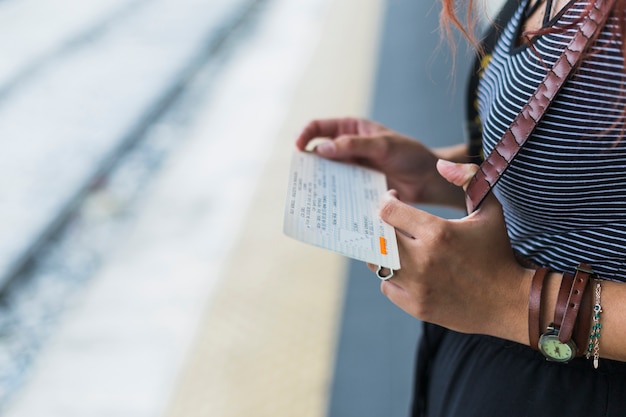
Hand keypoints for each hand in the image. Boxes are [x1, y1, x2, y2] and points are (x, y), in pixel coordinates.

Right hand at [296, 117, 462, 205]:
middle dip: (309, 163)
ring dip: (320, 182)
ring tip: (312, 193)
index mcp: (351, 129)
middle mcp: (348, 148)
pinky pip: (340, 190)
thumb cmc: (410, 155)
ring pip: (328, 174)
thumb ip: (353, 145)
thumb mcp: (383, 145)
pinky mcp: (358, 187)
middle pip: (319, 152)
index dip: (305, 135)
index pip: (319, 127)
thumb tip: (321, 149)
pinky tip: (329, 205)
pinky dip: (333, 196)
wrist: (429, 180)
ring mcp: (352, 168)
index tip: (299, 149)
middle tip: (302, 177)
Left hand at [371, 160, 532, 343]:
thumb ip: (468, 178)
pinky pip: (387, 287)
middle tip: (390, 224)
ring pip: (377, 264)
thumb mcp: (489, 209)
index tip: (393, 199)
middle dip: (380, 226)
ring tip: (397, 247)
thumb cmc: (497, 252)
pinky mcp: (416, 306)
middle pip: (378, 237)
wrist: (510, 301)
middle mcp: (423, 259)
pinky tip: (407, 271)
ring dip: (383, 253)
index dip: (386, 201)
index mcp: (437, 232)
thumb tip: (441, 164)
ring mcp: (418, 285)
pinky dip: (392, 278)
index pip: (389, 211)